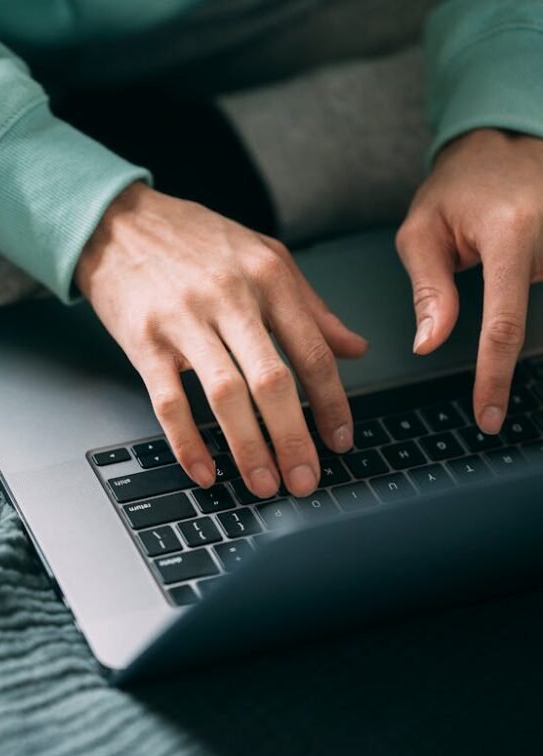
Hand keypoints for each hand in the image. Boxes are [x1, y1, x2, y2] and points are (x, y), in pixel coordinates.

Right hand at [75, 183, 366, 496]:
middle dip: (293, 437)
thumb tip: (355, 349)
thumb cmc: (194, 240)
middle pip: (272, 380)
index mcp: (268, 277)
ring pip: (225, 395)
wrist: (118, 221)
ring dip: (248, 448)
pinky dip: (188, 443)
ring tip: (264, 483)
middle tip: (304, 479)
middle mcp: (230, 297)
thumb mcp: (264, 257)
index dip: (331, 403)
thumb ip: (311, 307)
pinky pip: (169, 402)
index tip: (339, 440)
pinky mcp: (144, 340)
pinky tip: (204, 471)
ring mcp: (184, 320)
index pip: (312, 351)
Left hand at [396, 128, 542, 433]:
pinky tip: (517, 331)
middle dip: (513, 358)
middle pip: (536, 322)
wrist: (505, 142)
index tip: (488, 415)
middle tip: (494, 402)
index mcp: (510, 232)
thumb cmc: (458, 186)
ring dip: (527, 332)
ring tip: (496, 345)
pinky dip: (536, 324)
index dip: (495, 376)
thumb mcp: (422, 231)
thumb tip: (428, 345)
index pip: (503, 322)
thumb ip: (429, 291)